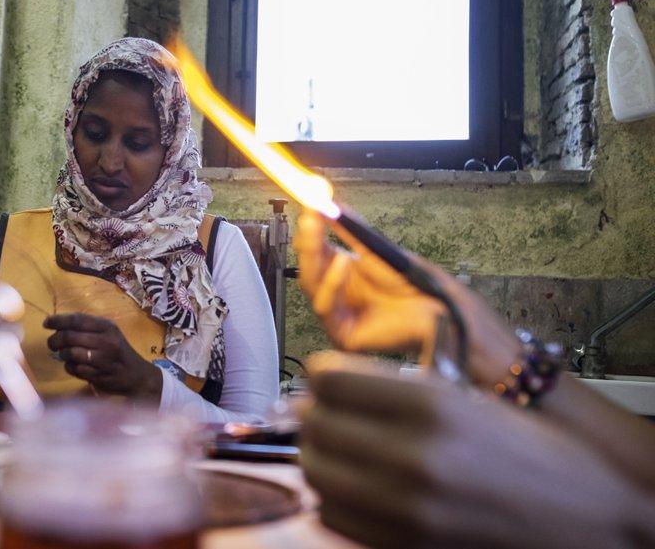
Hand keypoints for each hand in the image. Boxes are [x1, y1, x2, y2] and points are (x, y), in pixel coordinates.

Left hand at [44, 313, 162, 399]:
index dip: (58, 320)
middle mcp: (106, 341)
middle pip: (70, 336)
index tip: (46, 323)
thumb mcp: (109, 333)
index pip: (77, 320)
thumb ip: (87, 328)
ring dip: (61, 354)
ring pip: (70, 353)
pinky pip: (74, 369)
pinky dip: (69, 367)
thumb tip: (58, 326)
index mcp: (107, 327)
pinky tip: (73, 365)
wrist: (137, 374)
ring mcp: (102, 360)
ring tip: (62, 354)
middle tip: (51, 343)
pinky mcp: (99, 375)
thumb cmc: (119, 350)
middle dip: (55, 340)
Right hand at [294, 209, 519, 387]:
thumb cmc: (413, 283)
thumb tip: (329, 203)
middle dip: (308, 242)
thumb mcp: (375, 248)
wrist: (437, 307)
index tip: (311, 207)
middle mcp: (337, 294)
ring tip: (339, 250)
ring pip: (311, 286)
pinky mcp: (343, 334)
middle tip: (311, 220)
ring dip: (318, 262)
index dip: (310, 230)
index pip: (314, 251)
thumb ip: (350, 228)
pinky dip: (332, 286)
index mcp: (342, 273)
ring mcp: (339, 315)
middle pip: (307, 267)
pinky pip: (326, 308)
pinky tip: (344, 267)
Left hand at [300, 354, 651, 548]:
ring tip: (340, 446)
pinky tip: (355, 485)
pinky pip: (333, 516)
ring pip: (316, 472)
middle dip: (316, 412)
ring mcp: (406, 511)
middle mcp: (414, 459)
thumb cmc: (541, 457)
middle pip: (315, 426)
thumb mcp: (475, 401)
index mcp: (435, 408)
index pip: (332, 381)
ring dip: (320, 453)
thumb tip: (335, 380)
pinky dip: (334, 497)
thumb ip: (405, 387)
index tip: (328, 377)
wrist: (590, 524)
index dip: (324, 374)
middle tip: (328, 409)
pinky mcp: (402, 546)